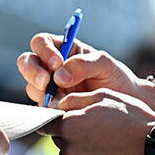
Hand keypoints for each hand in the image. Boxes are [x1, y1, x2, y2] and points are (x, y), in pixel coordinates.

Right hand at [17, 34, 148, 108]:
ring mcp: (51, 88)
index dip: (44, 51)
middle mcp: (52, 68)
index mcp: (64, 49)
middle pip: (27, 61)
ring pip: (31, 86)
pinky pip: (40, 106)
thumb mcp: (105, 64)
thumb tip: (59, 76)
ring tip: (61, 100)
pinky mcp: (53, 107)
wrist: (127, 105)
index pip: (41, 42)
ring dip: (40, 91)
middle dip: (32, 71)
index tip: (57, 63)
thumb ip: (83, 64)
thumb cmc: (117, 79)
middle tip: (46, 83)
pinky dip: (46, 108)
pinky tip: (60, 111)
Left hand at [43, 89, 154, 154]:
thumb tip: (55, 104)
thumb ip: (74, 99)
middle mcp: (70, 150)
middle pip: (58, 140)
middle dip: (69, 131)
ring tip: (103, 138)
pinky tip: (109, 151)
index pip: (45, 123)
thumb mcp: (102, 96)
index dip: (55, 117)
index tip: (66, 114)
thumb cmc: (130, 116)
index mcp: (69, 127)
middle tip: (93, 124)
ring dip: (79, 146)